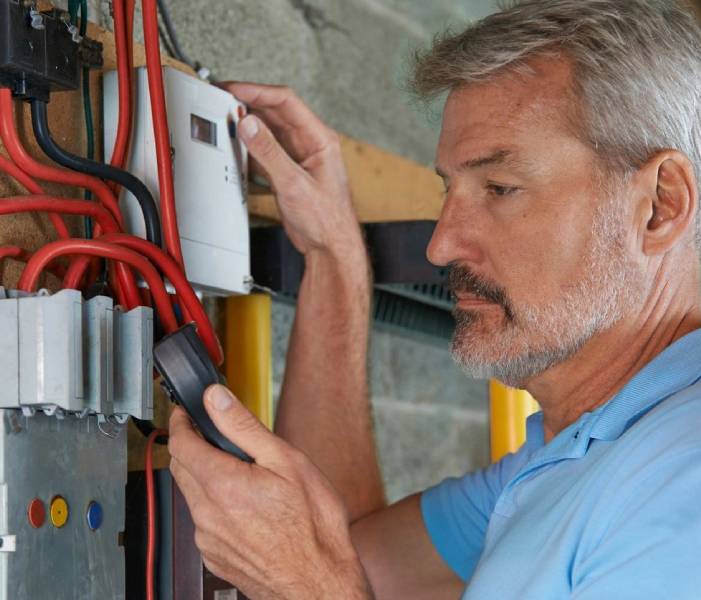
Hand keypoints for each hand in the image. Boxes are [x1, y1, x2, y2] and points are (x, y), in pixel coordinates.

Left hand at [168, 384, 372, 599]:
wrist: (318, 583)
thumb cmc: (312, 525)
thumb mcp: (286, 461)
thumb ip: (244, 427)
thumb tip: (216, 399)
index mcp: (222, 484)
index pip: (180, 443)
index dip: (181, 421)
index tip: (186, 412)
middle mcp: (207, 513)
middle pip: (180, 467)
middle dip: (190, 445)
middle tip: (213, 434)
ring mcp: (208, 539)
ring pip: (192, 495)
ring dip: (204, 476)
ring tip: (241, 471)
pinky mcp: (215, 557)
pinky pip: (204, 521)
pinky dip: (215, 504)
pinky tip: (246, 504)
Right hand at [221, 82, 364, 261]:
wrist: (330, 247)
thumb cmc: (327, 220)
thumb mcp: (294, 184)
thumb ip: (269, 153)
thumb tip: (249, 124)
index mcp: (319, 139)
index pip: (285, 101)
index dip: (257, 91)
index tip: (233, 90)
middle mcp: (310, 144)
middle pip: (274, 113)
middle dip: (248, 105)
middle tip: (223, 101)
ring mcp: (298, 158)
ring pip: (268, 132)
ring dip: (248, 127)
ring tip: (226, 122)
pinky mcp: (288, 173)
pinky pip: (265, 152)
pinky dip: (250, 149)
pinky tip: (237, 150)